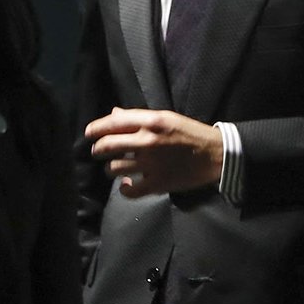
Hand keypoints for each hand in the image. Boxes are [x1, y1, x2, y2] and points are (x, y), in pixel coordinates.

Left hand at [86, 107, 222, 197]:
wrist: (215, 154)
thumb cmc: (190, 133)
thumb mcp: (166, 118)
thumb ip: (139, 117)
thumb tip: (114, 113)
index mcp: (151, 122)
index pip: (113, 123)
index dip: (95, 128)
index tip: (89, 134)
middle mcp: (148, 141)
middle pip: (108, 146)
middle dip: (97, 149)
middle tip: (98, 152)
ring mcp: (151, 164)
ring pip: (115, 167)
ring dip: (110, 168)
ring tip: (114, 168)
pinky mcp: (157, 183)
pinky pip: (130, 190)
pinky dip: (124, 189)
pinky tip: (126, 185)